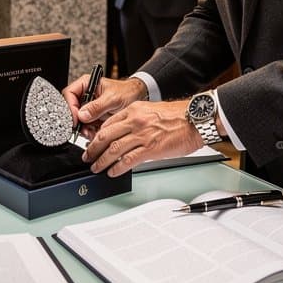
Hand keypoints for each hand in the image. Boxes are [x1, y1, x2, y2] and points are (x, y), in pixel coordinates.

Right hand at [63, 75, 142, 130]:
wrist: (138, 99)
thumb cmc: (127, 92)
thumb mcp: (113, 98)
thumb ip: (97, 106)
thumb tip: (82, 115)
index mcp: (86, 84)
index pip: (69, 94)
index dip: (70, 106)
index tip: (76, 118)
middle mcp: (85, 95)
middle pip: (71, 108)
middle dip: (76, 120)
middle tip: (82, 128)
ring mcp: (88, 107)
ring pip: (77, 120)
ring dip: (83, 128)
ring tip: (91, 132)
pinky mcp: (93, 117)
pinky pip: (85, 126)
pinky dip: (89, 131)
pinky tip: (96, 133)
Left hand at [82, 98, 201, 176]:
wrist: (195, 120)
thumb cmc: (177, 116)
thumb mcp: (151, 111)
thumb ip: (136, 120)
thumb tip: (125, 134)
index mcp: (134, 110)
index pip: (108, 123)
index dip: (96, 135)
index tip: (92, 143)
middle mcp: (135, 121)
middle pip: (106, 136)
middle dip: (93, 149)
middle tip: (87, 156)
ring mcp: (142, 135)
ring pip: (113, 149)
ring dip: (101, 161)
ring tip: (96, 167)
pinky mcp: (150, 149)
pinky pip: (128, 160)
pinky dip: (117, 167)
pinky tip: (112, 172)